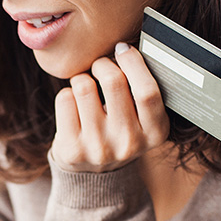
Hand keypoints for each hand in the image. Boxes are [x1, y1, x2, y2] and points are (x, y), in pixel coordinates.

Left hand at [50, 43, 171, 172]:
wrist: (95, 173)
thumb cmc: (121, 129)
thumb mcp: (144, 118)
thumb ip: (142, 88)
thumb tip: (126, 46)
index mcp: (156, 132)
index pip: (148, 92)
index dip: (133, 63)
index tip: (122, 48)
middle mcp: (130, 143)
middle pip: (114, 81)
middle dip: (103, 63)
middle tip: (100, 65)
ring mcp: (99, 148)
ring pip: (84, 86)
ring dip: (82, 78)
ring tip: (85, 87)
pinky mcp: (73, 149)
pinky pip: (65, 99)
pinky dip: (67, 94)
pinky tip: (74, 106)